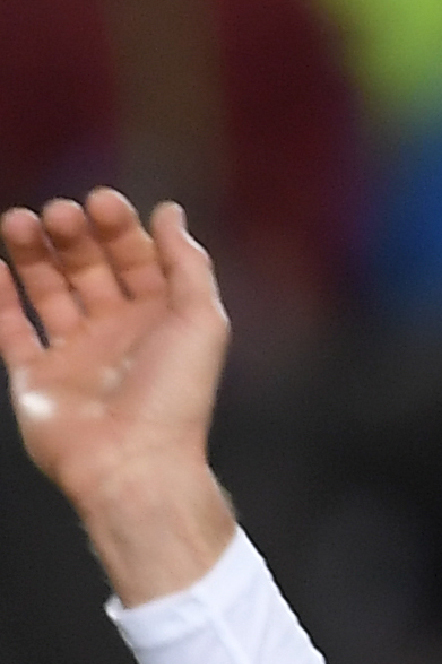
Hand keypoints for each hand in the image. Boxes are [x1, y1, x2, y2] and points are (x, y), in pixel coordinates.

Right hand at [0, 189, 238, 605]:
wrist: (132, 463)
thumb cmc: (174, 394)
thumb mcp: (200, 321)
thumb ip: (188, 263)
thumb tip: (169, 210)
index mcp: (161, 321)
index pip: (137, 260)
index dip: (120, 228)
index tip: (101, 200)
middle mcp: (117, 334)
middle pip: (89, 269)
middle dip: (74, 236)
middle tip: (58, 213)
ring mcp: (74, 355)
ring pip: (48, 291)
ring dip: (33, 254)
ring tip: (18, 221)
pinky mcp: (36, 378)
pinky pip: (11, 330)